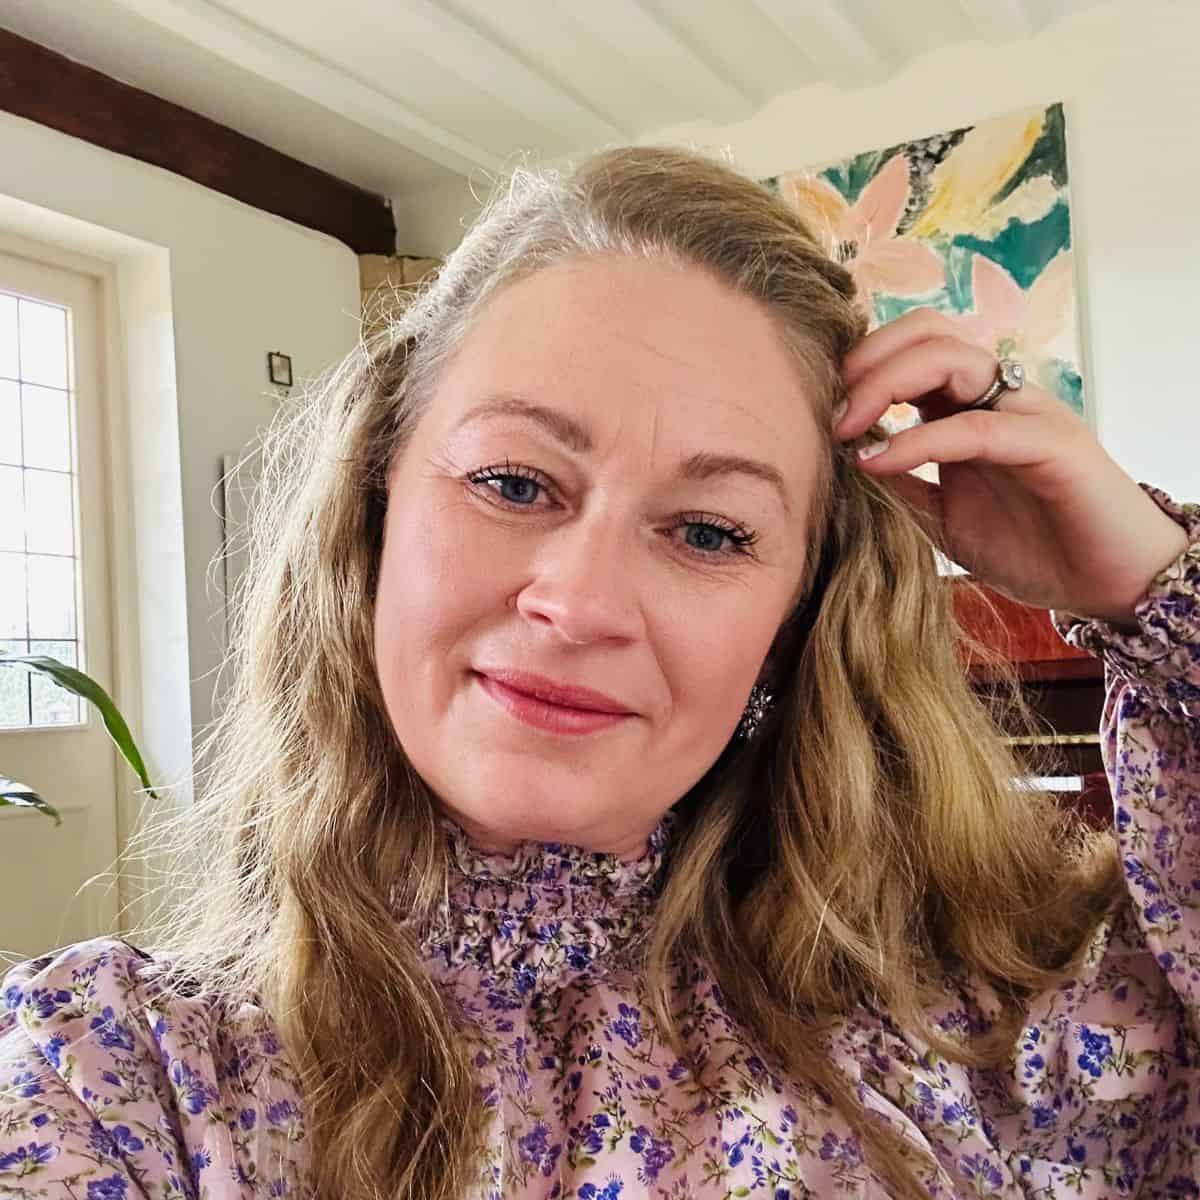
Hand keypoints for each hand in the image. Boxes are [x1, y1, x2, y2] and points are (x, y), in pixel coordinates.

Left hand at [836, 309, 1188, 626]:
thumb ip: (901, 487)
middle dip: (868, 359)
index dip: (862, 365)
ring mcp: (1027, 412)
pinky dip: (919, 440)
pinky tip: (880, 461)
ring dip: (886, 383)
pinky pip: (975, 427)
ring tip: (846, 428)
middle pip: (929, 333)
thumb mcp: (942, 519)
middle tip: (830, 412)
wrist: (1106, 584)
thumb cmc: (1032, 548)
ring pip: (953, 358)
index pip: (913, 349)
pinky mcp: (1051, 444)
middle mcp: (998, 397)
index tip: (819, 408)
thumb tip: (846, 462)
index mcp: (970, 407)